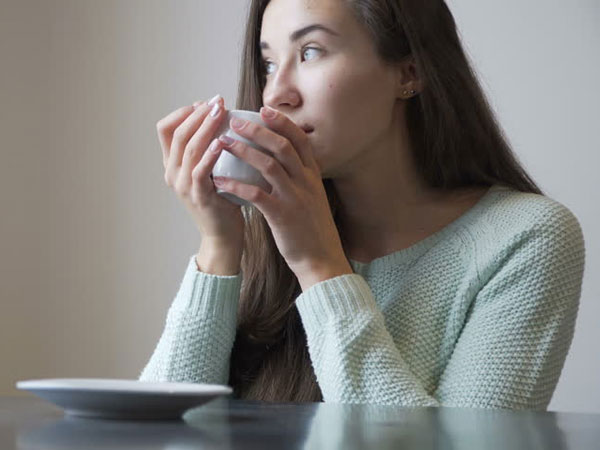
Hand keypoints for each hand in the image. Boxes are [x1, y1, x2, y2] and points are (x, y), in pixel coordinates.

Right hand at [157, 96, 244, 246]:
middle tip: (217, 101)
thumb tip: (219, 117)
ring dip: (206, 127)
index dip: (183, 113)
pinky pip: (200, 171)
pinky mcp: (198, 196)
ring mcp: (182, 185)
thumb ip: (207, 148)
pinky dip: (210, 154)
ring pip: (189, 148)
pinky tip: (223, 142)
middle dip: (198, 114)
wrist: (222, 233)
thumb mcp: (209, 170)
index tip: (204, 103)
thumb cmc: (222, 198)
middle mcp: (172, 173)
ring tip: (221, 112)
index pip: (165, 129)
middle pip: (178, 134)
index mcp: (171, 164)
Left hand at [213, 106, 351, 289]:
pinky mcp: (282, 216)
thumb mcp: (312, 199)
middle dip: (258, 130)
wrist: (322, 261)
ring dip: (244, 150)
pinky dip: (236, 184)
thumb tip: (278, 163)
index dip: (282, 123)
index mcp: (312, 177)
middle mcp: (306, 183)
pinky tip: (219, 179)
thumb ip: (299, 180)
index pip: (299, 141)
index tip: (264, 110)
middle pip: (283, 146)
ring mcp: (295, 198)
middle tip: (235, 121)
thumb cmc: (312, 230)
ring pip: (269, 165)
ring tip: (223, 142)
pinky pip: (256, 195)